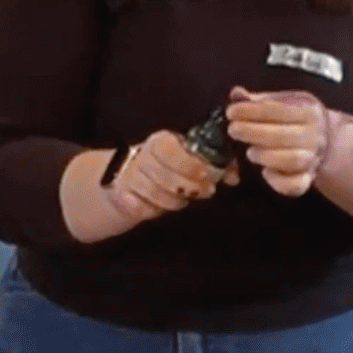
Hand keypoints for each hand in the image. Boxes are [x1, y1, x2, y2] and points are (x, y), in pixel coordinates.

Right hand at [102, 130, 226, 223]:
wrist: (128, 177)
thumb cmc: (168, 167)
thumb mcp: (190, 159)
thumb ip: (216, 164)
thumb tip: (233, 177)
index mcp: (160, 142)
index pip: (171, 151)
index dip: (191, 165)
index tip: (208, 176)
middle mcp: (143, 156)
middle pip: (165, 175)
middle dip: (189, 187)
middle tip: (205, 191)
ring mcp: (129, 176)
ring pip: (154, 193)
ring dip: (174, 201)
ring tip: (183, 199)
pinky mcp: (120, 195)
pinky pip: (138, 208)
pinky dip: (151, 210)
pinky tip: (158, 206)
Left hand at [226, 87, 339, 197]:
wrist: (326, 140)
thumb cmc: (298, 118)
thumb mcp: (285, 101)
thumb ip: (261, 100)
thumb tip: (236, 94)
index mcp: (309, 112)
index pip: (280, 109)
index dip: (253, 111)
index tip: (232, 112)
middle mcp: (315, 136)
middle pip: (285, 136)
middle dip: (254, 133)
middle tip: (233, 130)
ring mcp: (313, 159)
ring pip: (292, 161)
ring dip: (265, 156)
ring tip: (250, 151)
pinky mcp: (307, 179)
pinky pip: (295, 185)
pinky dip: (278, 182)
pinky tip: (266, 172)